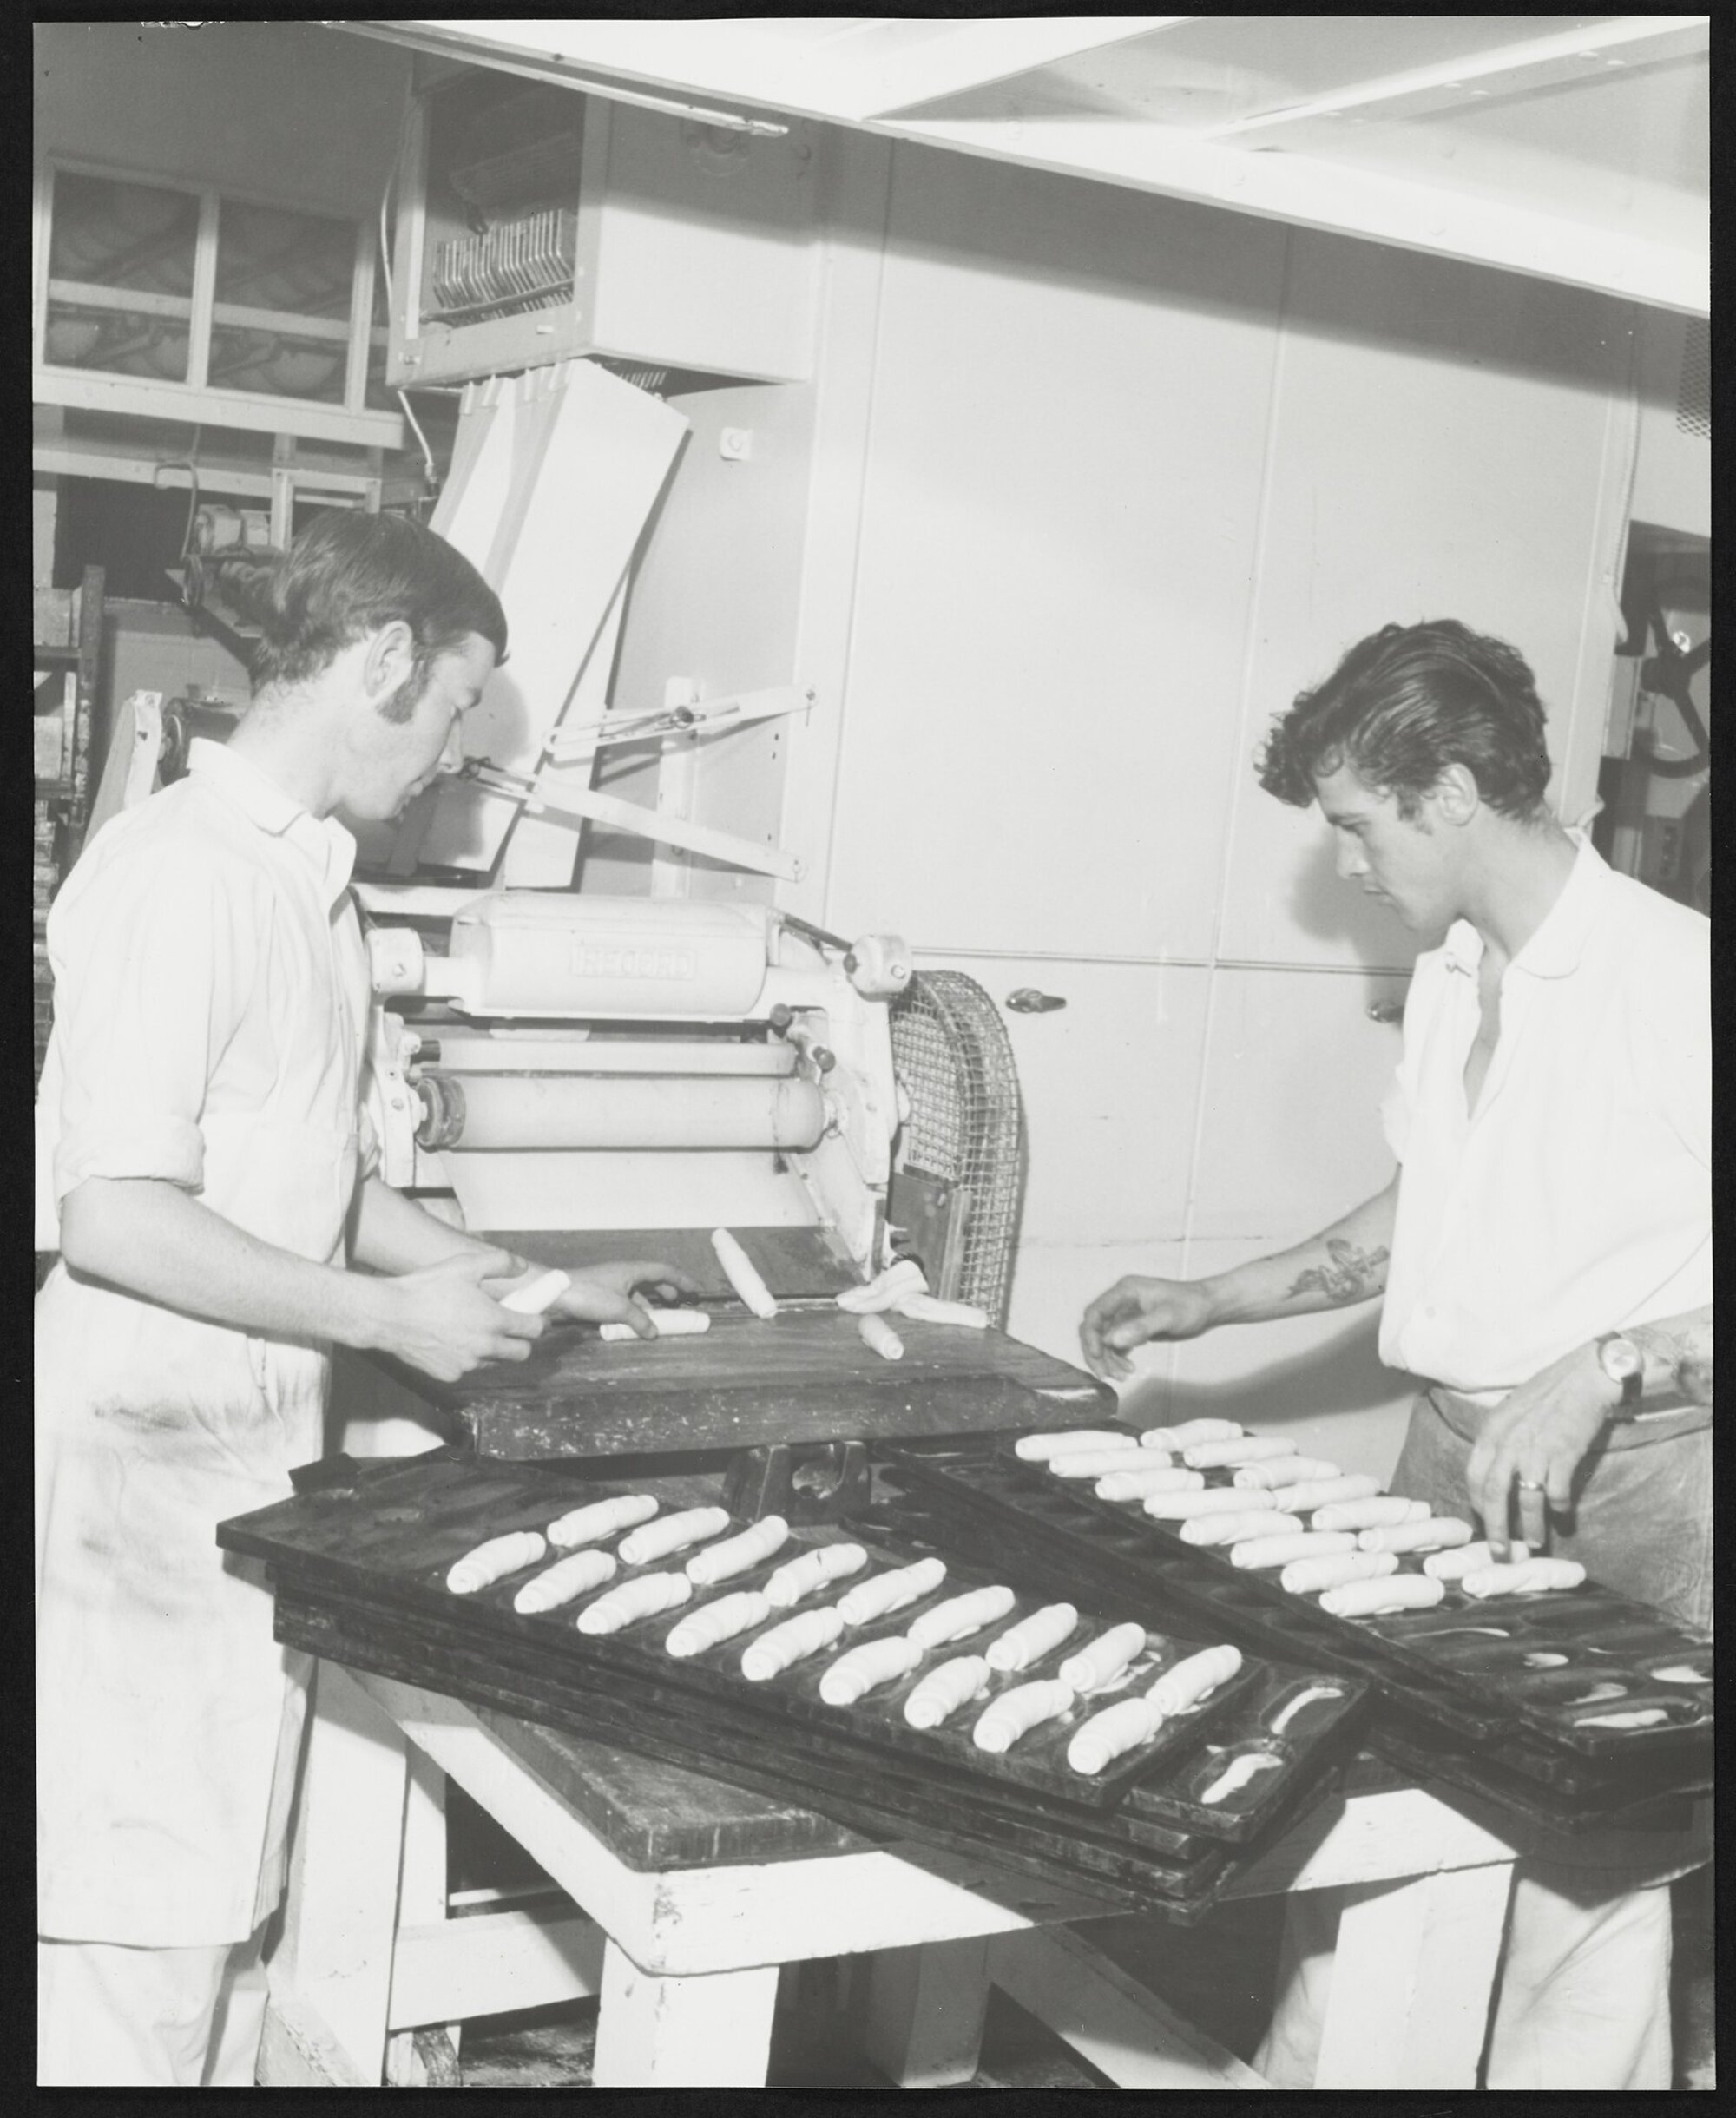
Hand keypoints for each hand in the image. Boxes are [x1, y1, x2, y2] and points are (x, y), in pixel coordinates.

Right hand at [371, 1248, 545, 1381]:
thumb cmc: (427, 1287)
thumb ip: (500, 1263)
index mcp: (495, 1320)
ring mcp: (467, 1364)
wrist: (389, 1315)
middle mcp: (485, 1347)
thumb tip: (522, 1266)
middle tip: (511, 1327)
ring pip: (493, 1361)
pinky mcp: (449, 1374)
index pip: (534, 1329)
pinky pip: (467, 1368)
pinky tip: (451, 1340)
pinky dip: (466, 1357)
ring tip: (476, 1330)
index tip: (534, 1316)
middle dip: (521, 1341)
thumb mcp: (466, 1264)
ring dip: (493, 1349)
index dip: (539, 1321)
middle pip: (520, 1353)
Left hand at [548, 1259, 704, 1341]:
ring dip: (649, 1304)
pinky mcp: (601, 1294)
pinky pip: (625, 1301)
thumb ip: (640, 1320)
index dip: (681, 1280)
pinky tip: (634, 1323)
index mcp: (633, 1270)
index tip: (694, 1290)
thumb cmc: (590, 1294)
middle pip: (652, 1280)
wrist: (557, 1293)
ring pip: (637, 1292)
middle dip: (666, 1291)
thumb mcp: (620, 1309)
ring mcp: (612, 1283)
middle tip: (676, 1303)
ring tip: (657, 1319)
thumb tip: (654, 1332)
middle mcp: (624, 1273)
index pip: (664, 1271)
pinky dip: (634, 1311)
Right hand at [1080, 1276, 1216, 1381]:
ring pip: (1104, 1340)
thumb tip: (1112, 1340)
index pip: (1095, 1313)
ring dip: (1109, 1359)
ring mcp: (1125, 1315)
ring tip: (1124, 1376)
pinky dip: (1117, 1359)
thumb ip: (1140, 1328)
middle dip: (1098, 1352)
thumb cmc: (1191, 1306)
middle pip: (1095, 1329)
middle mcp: (1121, 1302)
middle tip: (1107, 1374)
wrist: (1208, 1307)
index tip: (1097, 1355)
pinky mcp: (1132, 1327)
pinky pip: (1115, 1345)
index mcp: (1125, 1292)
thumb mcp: (1167, 1317)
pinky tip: (1128, 1369)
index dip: (1091, 1335)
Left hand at [1465, 1343, 1623, 1556]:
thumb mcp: (1512, 1412)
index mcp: (1492, 1431)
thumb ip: (1502, 1441)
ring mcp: (1535, 1449)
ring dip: (1531, 1525)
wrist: (1584, 1377)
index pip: (1474, 1475)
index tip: (1484, 1521)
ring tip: (1535, 1542)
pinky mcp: (1563, 1454)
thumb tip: (1497, 1473)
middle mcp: (1509, 1442)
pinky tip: (1562, 1511)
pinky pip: (1557, 1491)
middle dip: (1496, 1528)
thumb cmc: (1549, 1394)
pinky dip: (1559, 1506)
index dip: (1477, 1503)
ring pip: (1526, 1499)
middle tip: (1500, 1552)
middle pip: (1493, 1494)